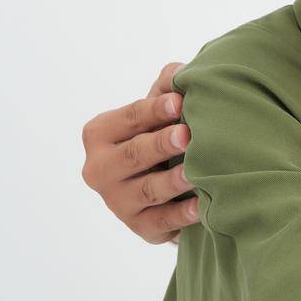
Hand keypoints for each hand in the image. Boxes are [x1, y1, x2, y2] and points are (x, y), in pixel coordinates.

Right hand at [80, 62, 199, 243]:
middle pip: (134, 155)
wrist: (165, 180)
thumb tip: (180, 73)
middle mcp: (100, 170)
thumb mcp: (159, 108)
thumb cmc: (161, 131)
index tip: (180, 102)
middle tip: (187, 135)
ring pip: (148, 190)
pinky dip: (182, 214)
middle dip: (161, 144)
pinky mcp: (140, 227)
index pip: (129, 118)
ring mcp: (117, 202)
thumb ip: (167, 86)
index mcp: (99, 134)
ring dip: (172, 180)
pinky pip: (162, 221)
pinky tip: (201, 206)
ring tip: (195, 171)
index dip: (154, 110)